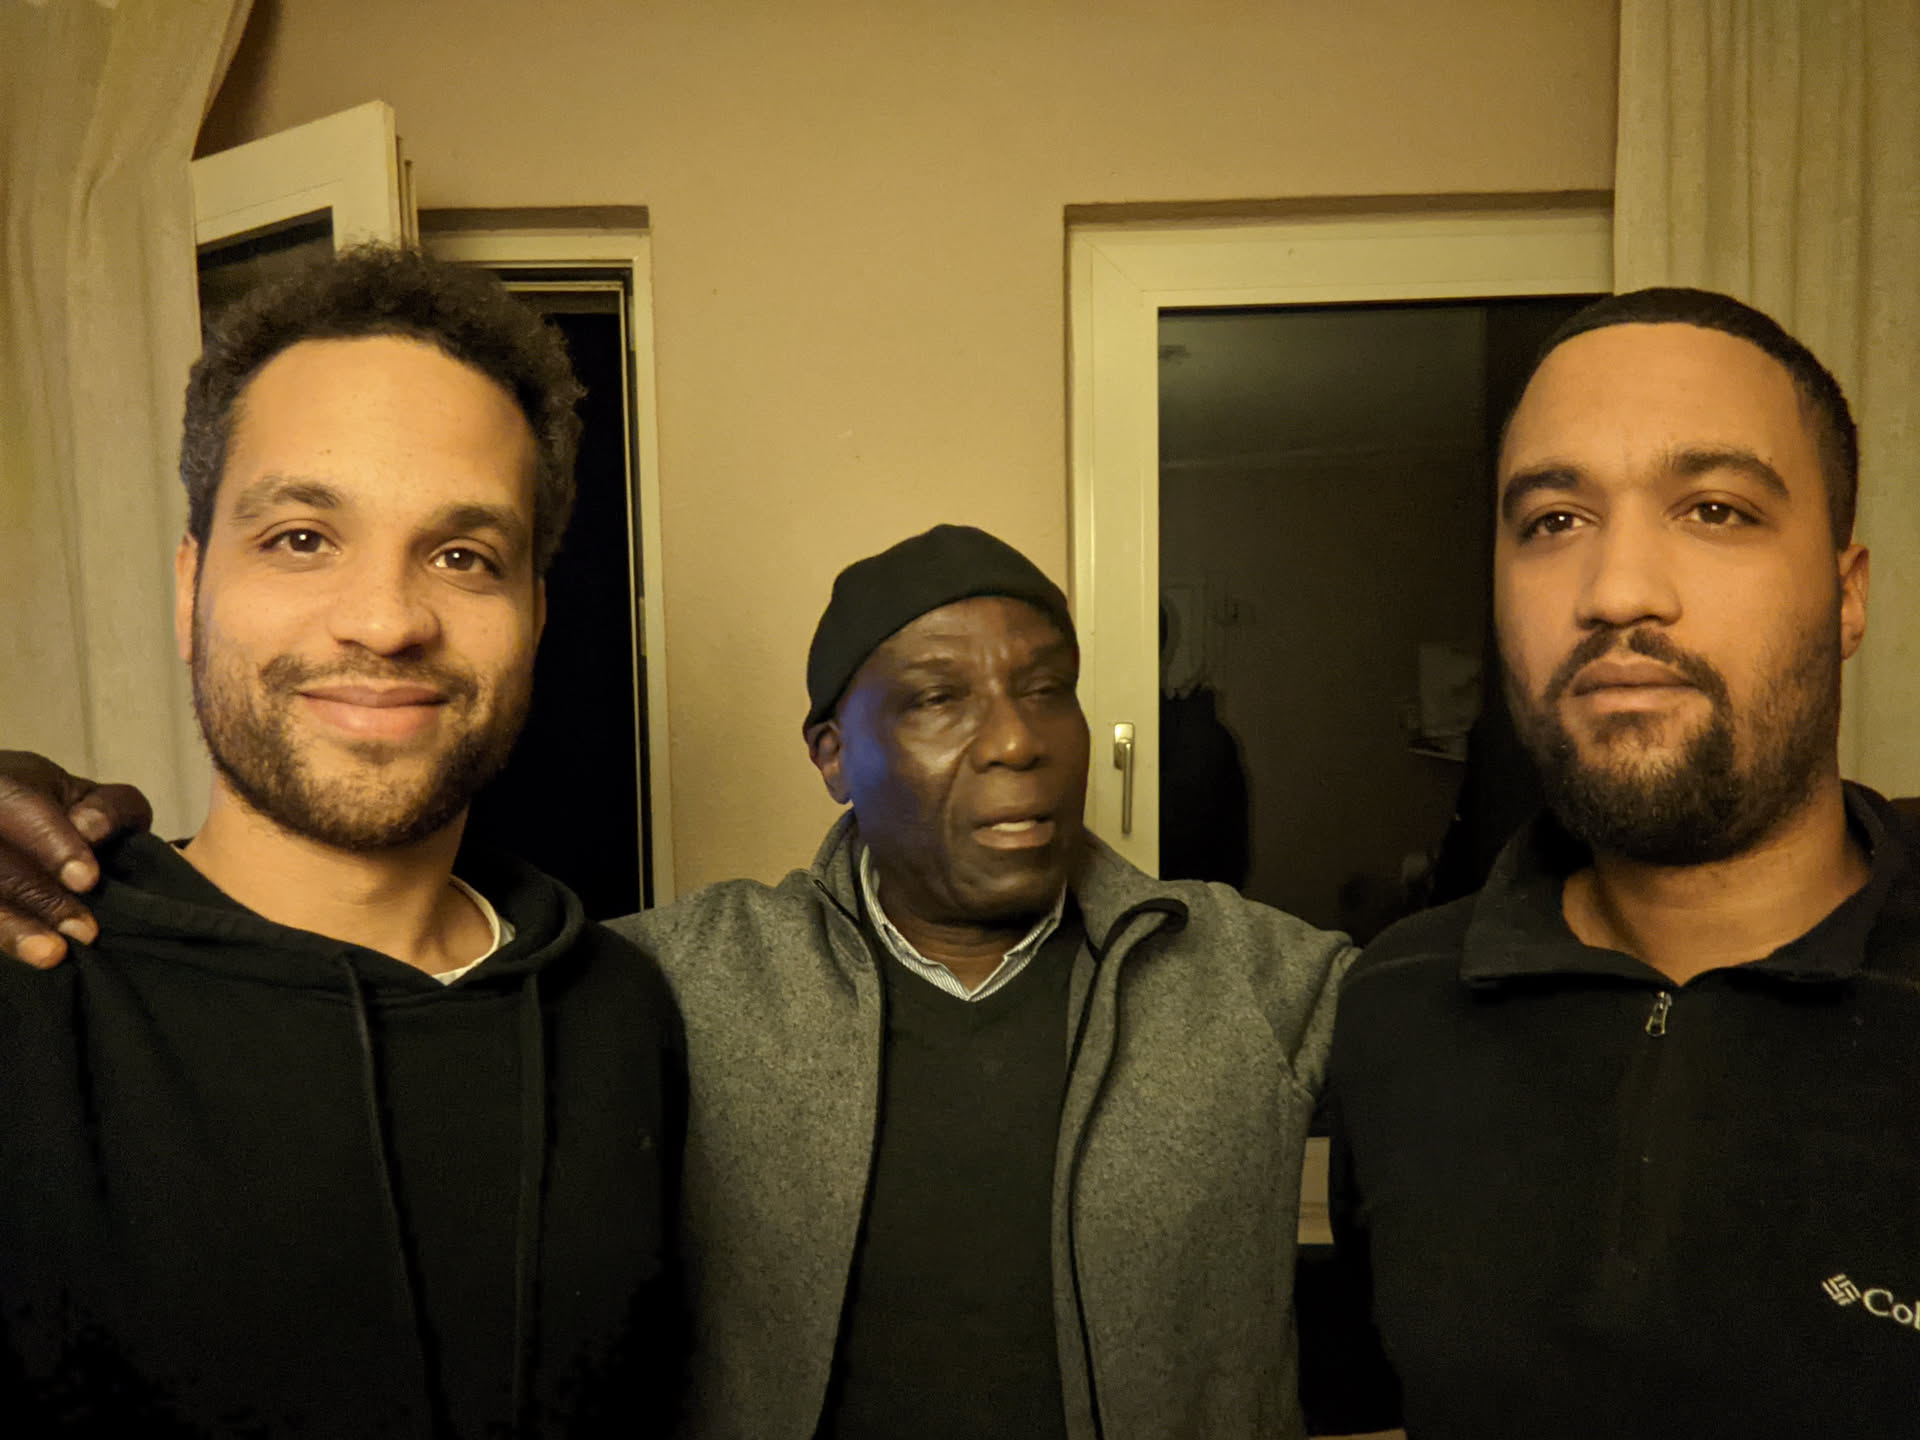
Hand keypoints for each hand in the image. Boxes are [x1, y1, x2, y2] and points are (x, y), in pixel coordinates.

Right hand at [0, 751, 151, 967]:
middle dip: (38, 895)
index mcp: (2, 784)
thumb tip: (90, 831)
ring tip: (51, 954)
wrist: (24, 831)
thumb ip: (109, 809)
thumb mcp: (94, 800)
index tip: (87, 880)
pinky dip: (5, 934)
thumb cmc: (68, 814)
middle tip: (84, 931)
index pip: (19, 805)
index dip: (52, 843)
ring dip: (12, 926)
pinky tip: (29, 953)